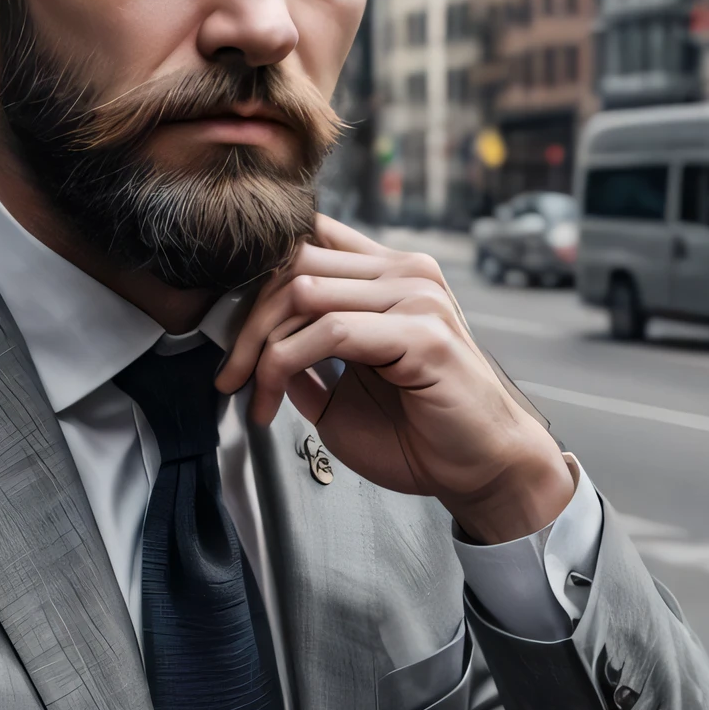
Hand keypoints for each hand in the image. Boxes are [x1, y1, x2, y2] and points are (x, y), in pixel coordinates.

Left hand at [215, 217, 573, 544]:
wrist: (479, 469)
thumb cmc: (418, 433)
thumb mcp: (341, 386)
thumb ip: (303, 352)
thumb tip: (251, 340)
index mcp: (389, 275)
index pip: (307, 240)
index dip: (255, 281)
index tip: (229, 336)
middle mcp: (406, 272)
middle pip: (295, 262)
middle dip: (246, 321)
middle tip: (229, 376)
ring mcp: (417, 297)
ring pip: (305, 292)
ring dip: (261, 348)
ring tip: (252, 394)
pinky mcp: (423, 333)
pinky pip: (333, 332)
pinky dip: (286, 365)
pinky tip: (274, 401)